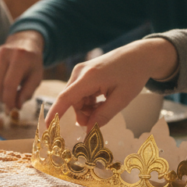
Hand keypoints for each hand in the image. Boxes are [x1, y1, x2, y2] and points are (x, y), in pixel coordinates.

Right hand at [0, 31, 45, 109]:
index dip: (9, 100)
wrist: (23, 44)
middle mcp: (3, 53)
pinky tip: (1, 82)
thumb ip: (27, 93)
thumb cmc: (31, 64)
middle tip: (10, 102)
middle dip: (2, 99)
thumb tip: (15, 107)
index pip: (9, 84)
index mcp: (20, 56)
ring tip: (8, 90)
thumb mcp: (36, 78)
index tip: (11, 109)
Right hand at [47, 39, 177, 126]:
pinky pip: (79, 92)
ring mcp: (80, 71)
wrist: (139, 55)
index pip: (65, 98)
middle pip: (71, 101)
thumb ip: (104, 115)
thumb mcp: (122, 99)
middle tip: (98, 120)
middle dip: (82, 114)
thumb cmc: (133, 74)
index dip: (55, 114)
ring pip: (75, 98)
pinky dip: (88, 100)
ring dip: (86, 108)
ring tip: (105, 106)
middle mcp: (80, 72)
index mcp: (89, 77)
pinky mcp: (83, 72)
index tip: (47, 127)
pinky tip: (101, 100)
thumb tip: (88, 130)